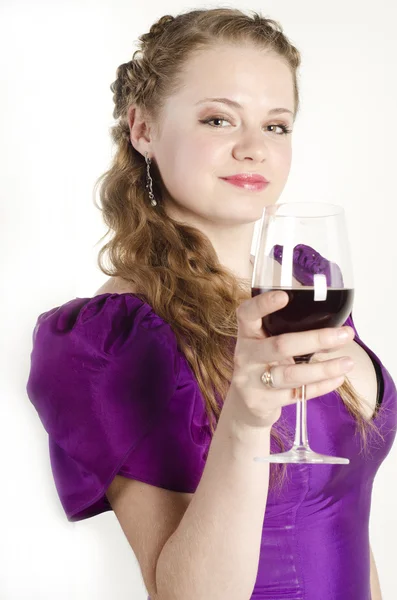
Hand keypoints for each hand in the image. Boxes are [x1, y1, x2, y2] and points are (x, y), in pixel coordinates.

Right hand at [228, 290, 354, 428]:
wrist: (245, 406)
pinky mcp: (262, 402)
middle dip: (316, 339)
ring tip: (348, 363)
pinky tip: (337, 379)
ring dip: (324, 369)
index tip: (285, 296)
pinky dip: (320, 387)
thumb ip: (288, 335)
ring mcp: (251, 381)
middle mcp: (245, 356)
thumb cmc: (264, 366)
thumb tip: (336, 330)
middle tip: (345, 334)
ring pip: (291, 374)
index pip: (247, 314)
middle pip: (280, 345)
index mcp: (247, 335)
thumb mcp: (266, 346)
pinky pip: (297, 394)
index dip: (263, 304)